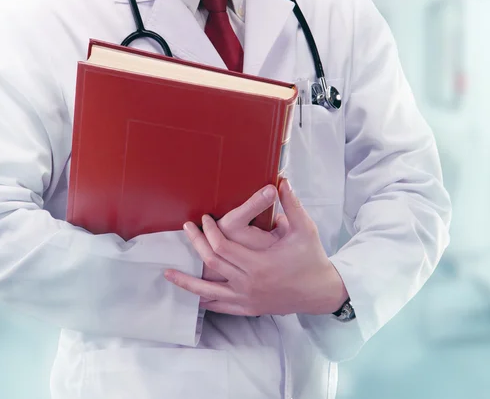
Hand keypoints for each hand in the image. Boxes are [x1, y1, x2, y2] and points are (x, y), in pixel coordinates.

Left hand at [165, 180, 348, 315]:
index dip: (209, 231)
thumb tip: (281, 180)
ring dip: (187, 281)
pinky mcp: (248, 308)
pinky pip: (220, 307)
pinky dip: (204, 301)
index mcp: (259, 264)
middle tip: (187, 229)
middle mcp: (249, 284)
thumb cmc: (311, 258)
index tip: (204, 219)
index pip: (222, 246)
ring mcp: (247, 299)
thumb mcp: (304, 229)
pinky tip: (193, 297)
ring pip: (208, 291)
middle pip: (211, 263)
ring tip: (168, 273)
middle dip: (197, 244)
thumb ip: (291, 205)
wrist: (321, 292)